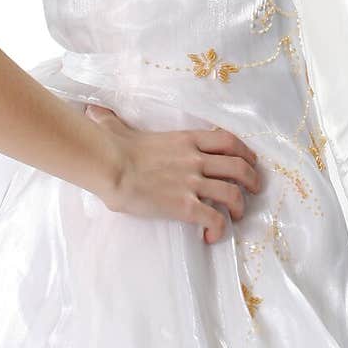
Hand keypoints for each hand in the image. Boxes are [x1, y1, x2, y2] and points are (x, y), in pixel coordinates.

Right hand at [84, 104, 260, 243]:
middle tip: (253, 190)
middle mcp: (196, 159)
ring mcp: (192, 182)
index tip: (249, 160)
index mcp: (187, 139)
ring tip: (238, 215)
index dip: (245, 151)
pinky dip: (219, 229)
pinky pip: (214, 218)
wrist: (111, 166)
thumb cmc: (114, 147)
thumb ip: (113, 120)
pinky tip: (212, 236)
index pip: (227, 140)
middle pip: (239, 166)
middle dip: (252, 179)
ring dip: (241, 206)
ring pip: (233, 192)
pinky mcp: (185, 206)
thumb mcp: (119, 127)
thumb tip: (93, 110)